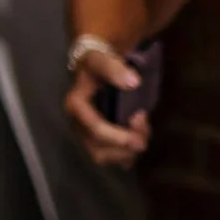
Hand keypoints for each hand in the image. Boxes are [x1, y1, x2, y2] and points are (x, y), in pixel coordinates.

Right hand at [63, 43, 150, 167]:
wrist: (92, 70)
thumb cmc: (96, 65)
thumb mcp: (101, 60)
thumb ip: (113, 68)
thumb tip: (133, 82)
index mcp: (75, 107)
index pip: (95, 129)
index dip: (118, 135)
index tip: (140, 123)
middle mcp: (77, 126)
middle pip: (99, 150)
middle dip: (125, 146)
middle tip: (144, 129)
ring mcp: (86, 136)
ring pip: (107, 158)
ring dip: (128, 152)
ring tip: (143, 132)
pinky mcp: (96, 142)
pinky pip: (112, 159)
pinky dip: (128, 154)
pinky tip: (137, 137)